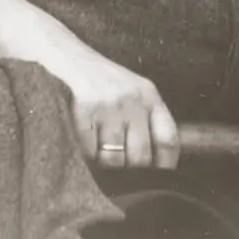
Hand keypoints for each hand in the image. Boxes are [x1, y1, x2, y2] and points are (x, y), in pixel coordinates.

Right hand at [55, 41, 179, 173]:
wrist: (70, 59)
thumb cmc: (106, 83)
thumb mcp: (135, 92)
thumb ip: (148, 120)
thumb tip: (160, 166)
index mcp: (150, 96)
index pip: (168, 138)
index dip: (166, 166)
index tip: (159, 179)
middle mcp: (132, 100)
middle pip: (140, 156)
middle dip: (133, 172)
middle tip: (124, 174)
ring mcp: (108, 106)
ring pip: (114, 159)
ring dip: (108, 167)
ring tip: (103, 159)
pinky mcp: (83, 112)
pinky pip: (90, 153)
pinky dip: (88, 158)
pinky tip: (87, 148)